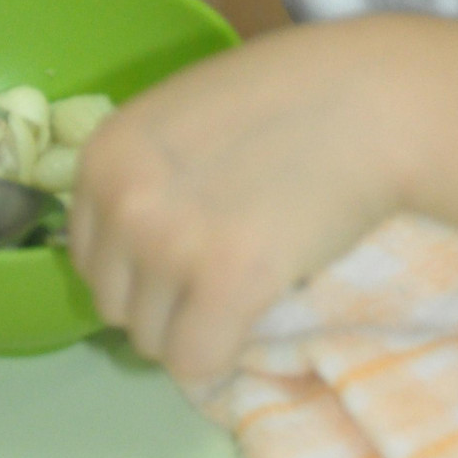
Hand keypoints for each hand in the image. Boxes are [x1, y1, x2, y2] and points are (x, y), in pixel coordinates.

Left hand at [69, 20, 403, 382]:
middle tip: (222, 266)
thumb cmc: (290, 94)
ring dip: (196, 325)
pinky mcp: (225, 283)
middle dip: (163, 299)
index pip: (86, 254)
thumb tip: (130, 246)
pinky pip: (196, 363)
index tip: (187, 247)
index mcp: (104, 154)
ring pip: (152, 341)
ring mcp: (169, 244)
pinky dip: (224, 354)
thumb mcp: (184, 115)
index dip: (137, 262)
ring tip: (248, 276)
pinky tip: (257, 310)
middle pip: (113, 304)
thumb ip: (145, 173)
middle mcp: (122, 200)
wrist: (370, 100)